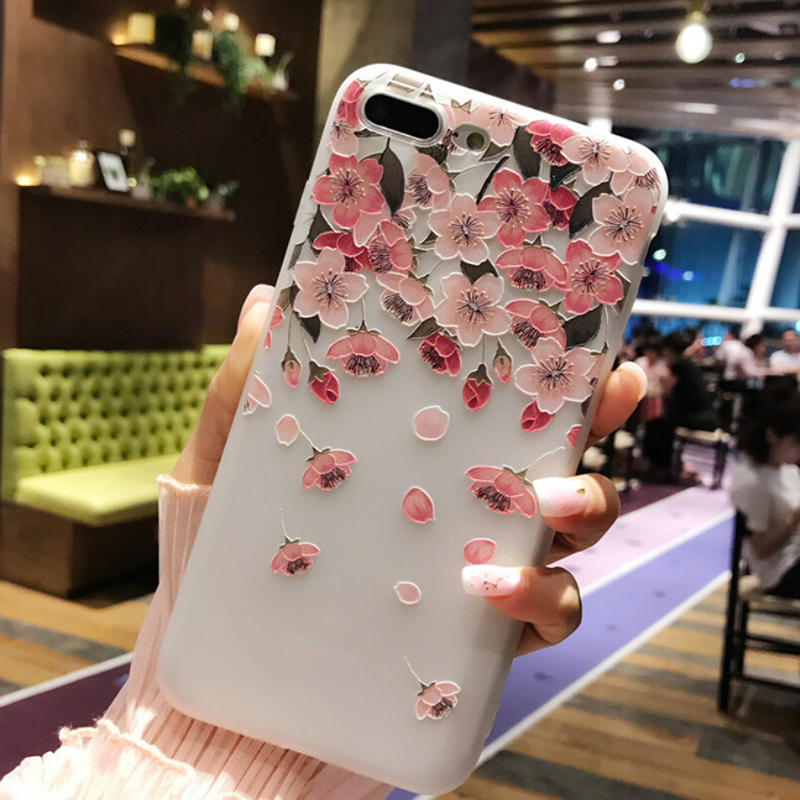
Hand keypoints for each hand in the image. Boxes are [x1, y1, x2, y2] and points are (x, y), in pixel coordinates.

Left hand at [173, 284, 646, 657]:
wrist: (220, 686)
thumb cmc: (229, 563)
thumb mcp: (225, 466)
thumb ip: (246, 389)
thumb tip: (267, 300)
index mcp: (424, 465)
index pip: (505, 417)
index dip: (561, 387)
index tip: (597, 361)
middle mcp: (463, 519)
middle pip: (559, 474)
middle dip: (592, 443)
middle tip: (591, 416)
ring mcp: (476, 582)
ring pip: (568, 548)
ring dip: (580, 518)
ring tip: (540, 509)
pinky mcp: (475, 650)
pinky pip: (541, 623)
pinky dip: (538, 602)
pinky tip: (490, 589)